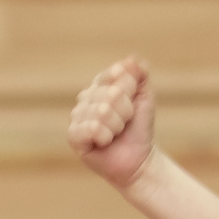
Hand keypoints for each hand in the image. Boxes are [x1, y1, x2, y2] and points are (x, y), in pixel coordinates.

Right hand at [69, 57, 157, 188]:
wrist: (138, 159)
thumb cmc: (138, 128)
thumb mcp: (144, 97)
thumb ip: (139, 75)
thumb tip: (131, 59)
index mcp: (100, 85)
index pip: (115, 74)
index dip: (129, 89)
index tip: (133, 102)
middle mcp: (85, 97)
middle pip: (111, 94)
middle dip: (126, 112)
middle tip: (125, 123)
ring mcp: (77, 116)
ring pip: (103, 112)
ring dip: (117, 126)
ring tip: (116, 134)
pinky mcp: (74, 136)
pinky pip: (92, 128)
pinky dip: (106, 137)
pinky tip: (105, 142)